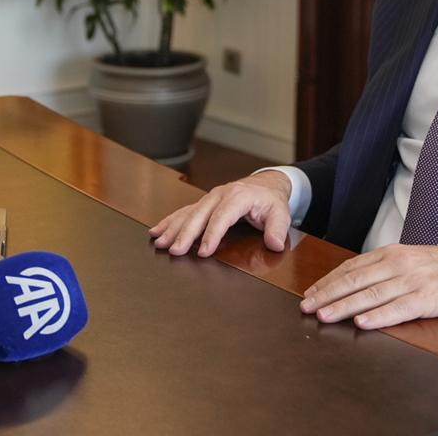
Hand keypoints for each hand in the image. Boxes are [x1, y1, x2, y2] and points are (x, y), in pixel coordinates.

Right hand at [148, 170, 292, 256]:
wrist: (265, 185)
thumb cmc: (271, 201)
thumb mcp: (281, 213)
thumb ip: (278, 229)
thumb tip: (275, 244)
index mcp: (238, 197)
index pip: (222, 217)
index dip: (212, 235)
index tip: (203, 252)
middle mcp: (219, 195)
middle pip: (199, 215)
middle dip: (185, 233)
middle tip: (174, 250)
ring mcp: (209, 198)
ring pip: (187, 213)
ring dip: (172, 228)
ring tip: (158, 242)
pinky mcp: (203, 204)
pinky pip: (183, 212)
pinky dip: (169, 221)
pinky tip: (156, 231)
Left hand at [299, 243, 437, 328]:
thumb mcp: (412, 261)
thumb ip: (386, 270)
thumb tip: (357, 284)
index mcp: (392, 254)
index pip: (352, 267)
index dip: (328, 281)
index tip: (310, 293)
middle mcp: (399, 264)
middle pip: (355, 280)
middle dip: (327, 294)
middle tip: (306, 307)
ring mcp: (413, 281)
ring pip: (371, 294)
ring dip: (344, 306)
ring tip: (324, 315)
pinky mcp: (429, 298)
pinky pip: (399, 308)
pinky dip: (379, 316)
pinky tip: (362, 322)